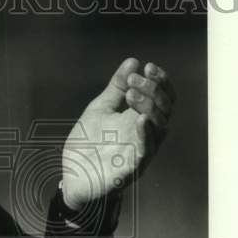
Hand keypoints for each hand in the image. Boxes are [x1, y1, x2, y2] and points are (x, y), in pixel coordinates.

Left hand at [61, 57, 174, 209]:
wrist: (73, 176)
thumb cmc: (88, 145)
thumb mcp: (100, 109)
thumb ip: (116, 87)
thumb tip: (132, 61)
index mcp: (140, 118)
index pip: (163, 97)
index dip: (160, 81)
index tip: (148, 67)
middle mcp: (146, 134)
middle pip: (165, 109)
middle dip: (153, 90)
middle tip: (134, 80)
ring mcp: (141, 151)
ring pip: (159, 127)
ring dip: (149, 107)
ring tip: (132, 95)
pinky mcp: (133, 167)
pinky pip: (146, 150)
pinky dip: (145, 134)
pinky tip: (140, 119)